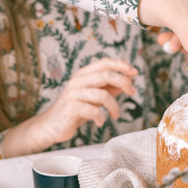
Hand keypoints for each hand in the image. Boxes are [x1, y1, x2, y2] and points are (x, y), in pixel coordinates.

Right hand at [11, 58, 136, 153]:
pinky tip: (100, 122)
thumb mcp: (93, 96)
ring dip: (114, 106)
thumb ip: (108, 88)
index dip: (121, 65)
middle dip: (123, 82)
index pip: (104, 62)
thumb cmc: (75, 109)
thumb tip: (129, 81)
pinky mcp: (71, 108)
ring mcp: (74, 94)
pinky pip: (93, 111)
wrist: (52, 125)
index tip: (134, 72)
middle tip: (132, 92)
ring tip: (115, 115)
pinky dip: (101, 118)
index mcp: (84, 74)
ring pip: (102, 95)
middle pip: (106, 75)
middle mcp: (78, 81)